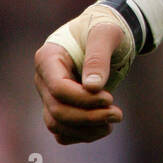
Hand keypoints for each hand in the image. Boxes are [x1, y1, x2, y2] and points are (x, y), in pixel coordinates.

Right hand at [34, 4, 135, 144]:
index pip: (58, 89)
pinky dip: (82, 135)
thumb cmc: (105, 28)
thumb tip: (93, 87)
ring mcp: (49, 94)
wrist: (106, 34)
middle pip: (57, 110)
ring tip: (114, 120)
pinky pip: (63, 130)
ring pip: (57, 124)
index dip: (83, 99)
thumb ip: (99, 57)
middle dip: (88, 117)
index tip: (109, 98)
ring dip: (86, 130)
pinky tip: (103, 127)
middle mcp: (43, 79)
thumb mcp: (106, 34)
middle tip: (117, 114)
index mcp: (48, 58)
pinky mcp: (59, 106)